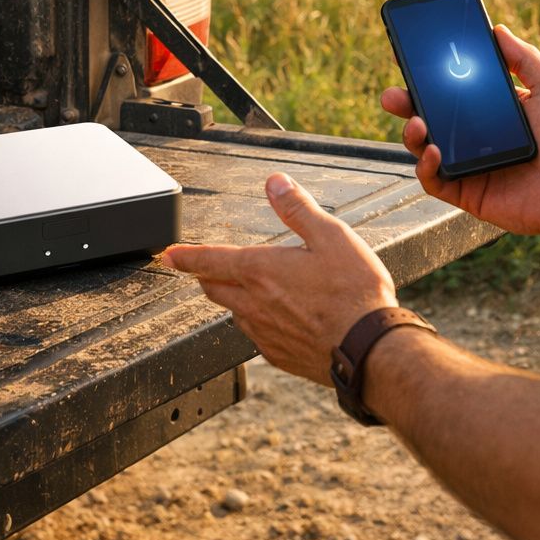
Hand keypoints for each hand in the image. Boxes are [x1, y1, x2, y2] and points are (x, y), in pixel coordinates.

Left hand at [161, 173, 397, 384]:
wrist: (370, 349)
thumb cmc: (354, 293)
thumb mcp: (330, 236)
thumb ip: (298, 208)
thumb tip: (275, 183)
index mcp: (261, 271)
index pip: (210, 260)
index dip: (185, 256)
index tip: (169, 255)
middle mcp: (254, 304)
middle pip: (214, 288)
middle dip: (205, 276)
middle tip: (203, 269)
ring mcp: (265, 334)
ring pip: (234, 313)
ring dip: (232, 300)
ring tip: (245, 291)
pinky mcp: (279, 356)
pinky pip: (256, 337)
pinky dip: (257, 323)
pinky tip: (276, 320)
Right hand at [380, 24, 539, 253]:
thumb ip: (525, 58)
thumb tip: (497, 30)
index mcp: (488, 110)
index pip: (449, 90)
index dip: (426, 77)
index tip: (409, 59)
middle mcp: (472, 137)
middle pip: (427, 116)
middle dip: (404, 103)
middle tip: (394, 96)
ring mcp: (466, 165)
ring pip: (422, 147)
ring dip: (411, 134)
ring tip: (419, 124)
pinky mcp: (465, 191)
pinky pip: (433, 180)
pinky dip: (425, 166)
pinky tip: (434, 152)